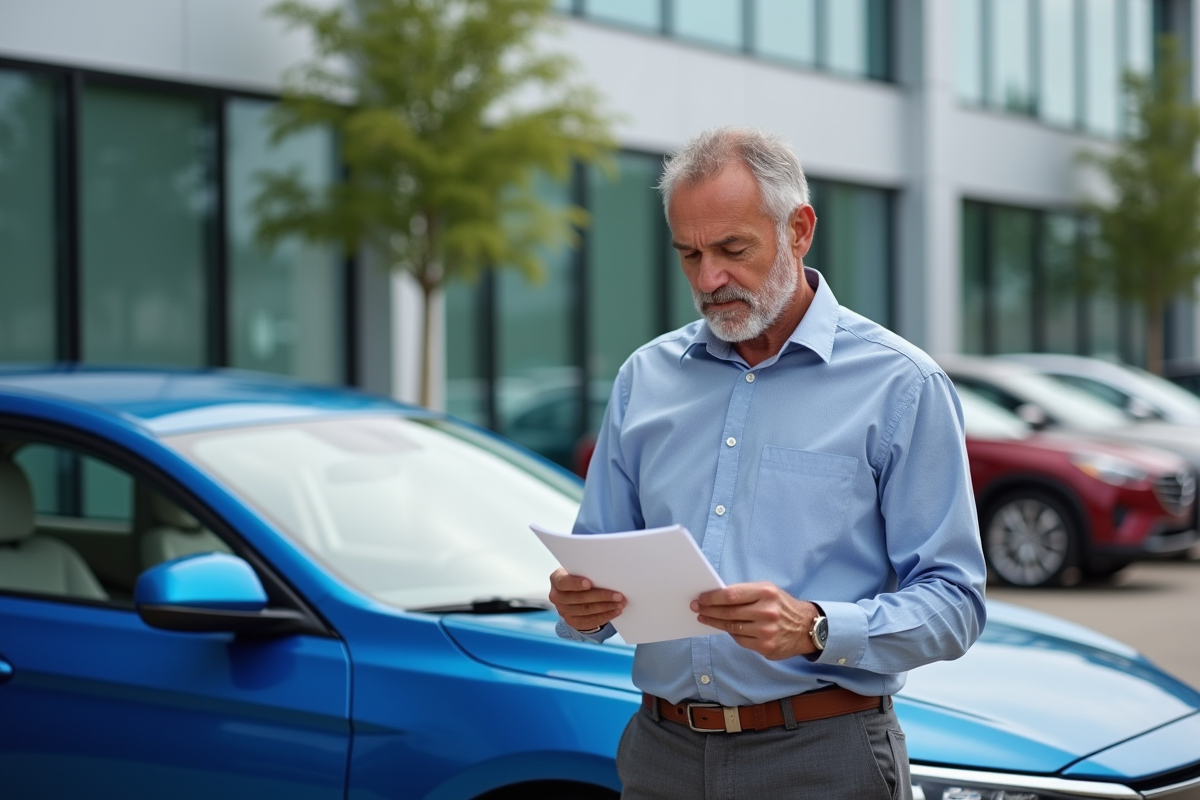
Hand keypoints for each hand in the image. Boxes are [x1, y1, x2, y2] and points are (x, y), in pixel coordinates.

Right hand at [548, 568, 625, 631]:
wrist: (572, 591)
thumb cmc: (579, 575)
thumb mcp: (578, 569)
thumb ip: (586, 570)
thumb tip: (607, 573)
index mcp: (557, 579)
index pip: (564, 582)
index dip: (576, 583)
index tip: (589, 583)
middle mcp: (557, 596)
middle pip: (580, 598)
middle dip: (601, 596)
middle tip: (618, 595)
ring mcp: (563, 610)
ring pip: (586, 610)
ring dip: (606, 607)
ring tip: (620, 603)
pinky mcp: (571, 621)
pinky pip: (589, 621)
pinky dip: (604, 616)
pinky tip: (615, 612)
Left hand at [691, 582, 819, 659]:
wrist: (806, 627)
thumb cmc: (781, 605)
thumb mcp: (768, 591)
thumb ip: (745, 592)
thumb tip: (717, 596)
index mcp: (766, 593)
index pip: (731, 594)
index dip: (712, 597)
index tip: (701, 598)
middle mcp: (766, 612)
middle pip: (728, 612)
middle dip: (708, 610)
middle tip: (696, 608)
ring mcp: (766, 631)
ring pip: (731, 627)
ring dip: (714, 622)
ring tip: (704, 618)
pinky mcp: (765, 647)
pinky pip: (739, 640)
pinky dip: (730, 633)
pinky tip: (724, 628)